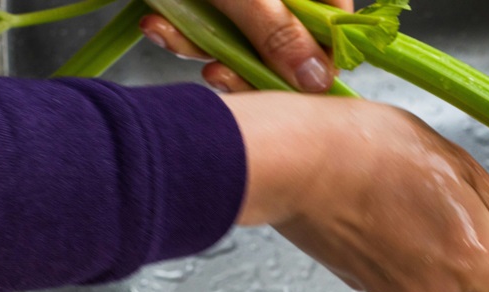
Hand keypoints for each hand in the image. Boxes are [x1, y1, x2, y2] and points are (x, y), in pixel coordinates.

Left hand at [138, 0, 352, 92]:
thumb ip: (279, 33)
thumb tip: (318, 81)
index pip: (329, 35)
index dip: (309, 68)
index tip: (279, 86)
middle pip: (282, 48)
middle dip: (242, 64)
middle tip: (216, 71)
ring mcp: (250, 2)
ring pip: (240, 43)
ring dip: (200, 47)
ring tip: (168, 33)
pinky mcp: (217, 3)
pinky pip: (209, 29)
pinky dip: (182, 32)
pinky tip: (159, 22)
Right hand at [221, 92, 488, 291]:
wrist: (296, 162)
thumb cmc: (372, 151)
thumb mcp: (461, 168)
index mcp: (469, 259)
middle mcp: (436, 288)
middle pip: (479, 289)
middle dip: (478, 251)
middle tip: (453, 199)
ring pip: (440, 279)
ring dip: (438, 246)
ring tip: (410, 197)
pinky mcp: (366, 287)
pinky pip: (405, 274)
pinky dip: (404, 249)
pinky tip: (384, 211)